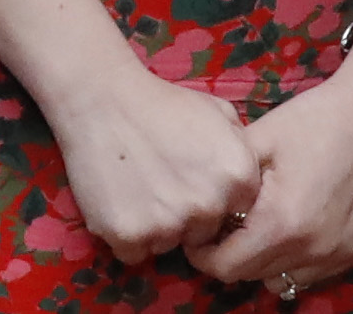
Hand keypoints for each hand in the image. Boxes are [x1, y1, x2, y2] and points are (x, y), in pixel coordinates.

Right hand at [42, 65, 261, 264]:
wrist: (102, 99)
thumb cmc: (162, 102)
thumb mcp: (218, 112)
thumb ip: (240, 149)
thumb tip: (250, 180)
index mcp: (238, 176)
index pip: (238, 213)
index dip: (215, 201)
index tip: (195, 184)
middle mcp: (209, 205)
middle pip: (204, 234)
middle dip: (187, 217)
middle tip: (163, 184)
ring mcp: (168, 224)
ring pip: (168, 245)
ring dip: (155, 227)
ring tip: (139, 187)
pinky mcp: (129, 236)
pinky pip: (134, 252)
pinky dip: (126, 234)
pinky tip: (120, 200)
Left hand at [187, 49, 352, 297]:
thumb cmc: (313, 120)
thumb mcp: (258, 140)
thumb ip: (226, 182)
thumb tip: (203, 208)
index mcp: (281, 224)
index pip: (226, 268)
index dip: (204, 253)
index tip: (200, 233)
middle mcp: (312, 250)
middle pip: (252, 276)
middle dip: (232, 255)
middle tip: (227, 226)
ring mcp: (339, 254)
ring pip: (284, 280)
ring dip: (265, 261)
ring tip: (263, 226)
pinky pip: (315, 272)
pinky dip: (297, 259)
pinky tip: (297, 225)